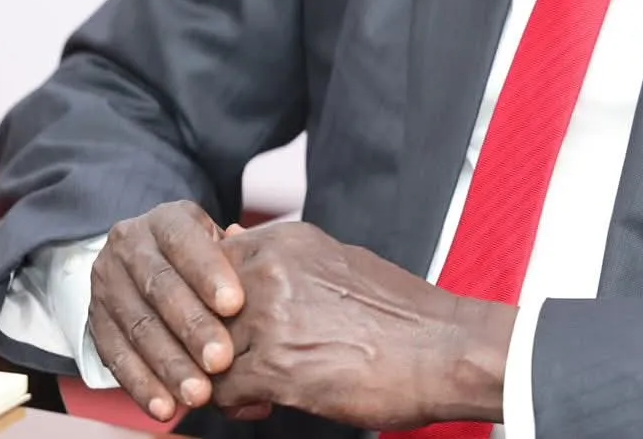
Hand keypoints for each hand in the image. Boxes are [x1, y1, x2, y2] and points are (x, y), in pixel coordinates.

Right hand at [87, 201, 244, 422]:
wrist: (146, 257)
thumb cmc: (203, 256)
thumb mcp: (221, 244)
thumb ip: (242, 258)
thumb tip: (269, 271)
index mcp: (166, 219)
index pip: (185, 241)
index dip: (209, 273)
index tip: (235, 304)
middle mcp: (129, 246)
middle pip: (159, 287)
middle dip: (191, 327)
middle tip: (221, 360)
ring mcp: (107, 284)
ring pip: (137, 327)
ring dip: (169, 366)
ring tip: (199, 395)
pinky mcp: (95, 321)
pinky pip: (115, 357)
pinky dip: (141, 386)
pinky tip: (165, 407)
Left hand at [207, 221, 515, 429]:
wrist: (447, 349)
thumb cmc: (400, 314)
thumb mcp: (336, 262)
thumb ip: (279, 257)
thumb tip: (230, 237)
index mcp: (284, 241)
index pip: (205, 267)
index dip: (210, 305)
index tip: (230, 327)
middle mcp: (269, 270)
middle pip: (196, 311)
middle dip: (206, 343)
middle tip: (235, 365)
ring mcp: (268, 316)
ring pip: (201, 354)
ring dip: (218, 378)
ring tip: (255, 390)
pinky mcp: (274, 366)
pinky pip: (218, 391)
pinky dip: (234, 406)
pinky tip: (265, 405)